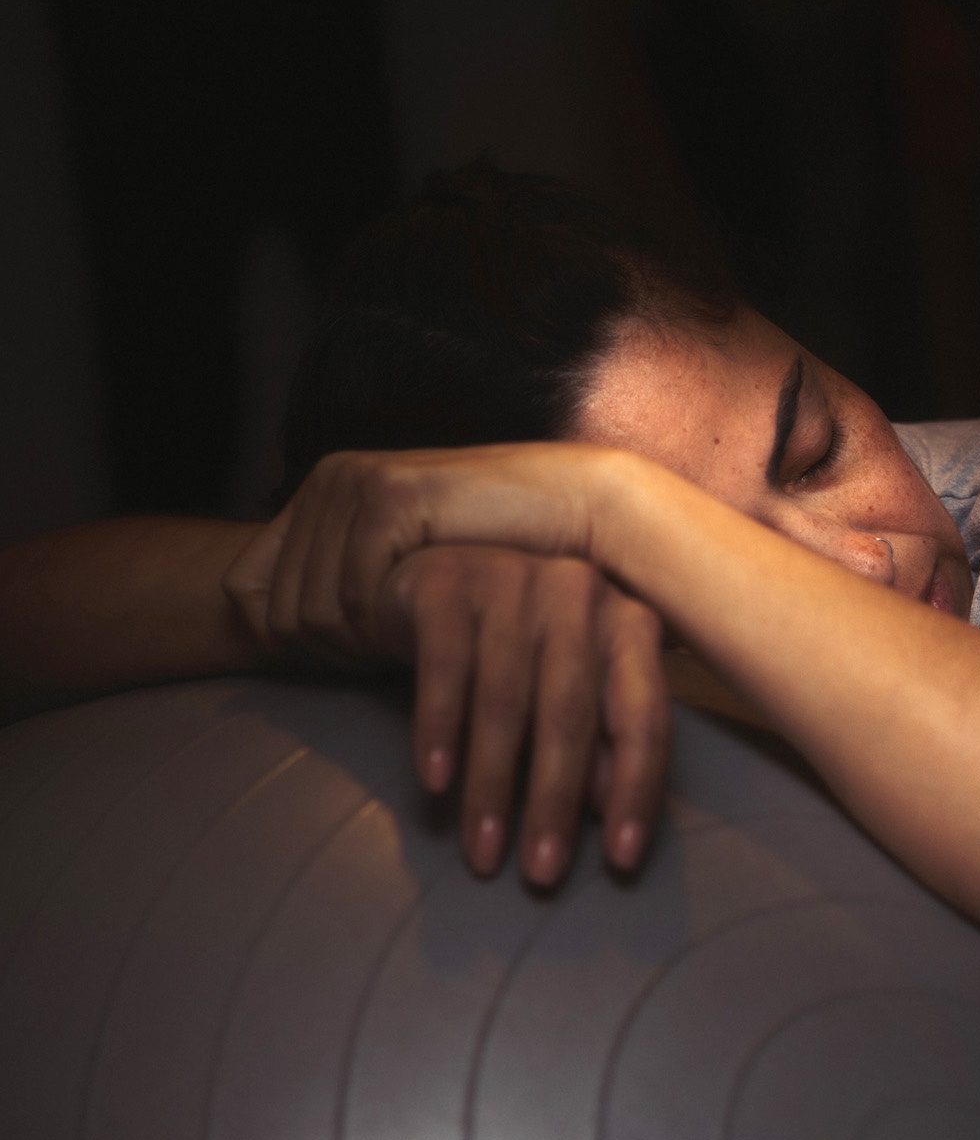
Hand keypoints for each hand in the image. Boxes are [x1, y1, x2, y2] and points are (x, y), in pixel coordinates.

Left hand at [223, 443, 627, 664]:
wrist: (575, 515)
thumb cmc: (499, 558)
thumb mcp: (401, 580)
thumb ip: (332, 592)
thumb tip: (245, 625)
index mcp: (323, 493)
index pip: (244, 589)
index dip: (290, 640)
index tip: (357, 656)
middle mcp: (330, 479)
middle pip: (275, 610)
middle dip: (330, 653)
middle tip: (393, 660)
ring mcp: (355, 484)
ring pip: (309, 610)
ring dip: (361, 648)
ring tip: (413, 645)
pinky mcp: (389, 498)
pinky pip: (351, 598)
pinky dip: (384, 628)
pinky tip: (426, 627)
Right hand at [227, 529, 670, 884]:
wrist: (434, 578)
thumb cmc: (520, 649)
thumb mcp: (569, 689)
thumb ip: (599, 742)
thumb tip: (610, 810)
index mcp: (630, 625)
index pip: (644, 718)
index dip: (637, 791)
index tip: (621, 860)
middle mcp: (581, 593)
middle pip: (571, 715)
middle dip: (555, 804)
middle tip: (541, 876)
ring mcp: (514, 579)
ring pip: (506, 701)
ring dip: (493, 786)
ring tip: (484, 853)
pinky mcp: (447, 580)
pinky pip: (445, 670)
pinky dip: (439, 732)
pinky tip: (435, 784)